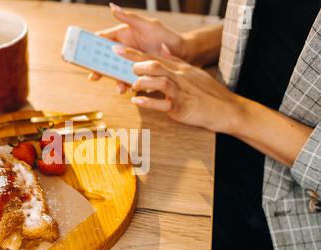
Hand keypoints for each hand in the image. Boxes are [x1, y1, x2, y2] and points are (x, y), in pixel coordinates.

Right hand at [89, 3, 186, 93]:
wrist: (182, 53)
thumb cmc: (166, 36)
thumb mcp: (147, 25)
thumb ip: (128, 18)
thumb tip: (112, 7)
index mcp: (123, 36)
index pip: (103, 40)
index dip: (92, 47)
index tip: (83, 54)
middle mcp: (124, 49)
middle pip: (105, 59)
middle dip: (98, 69)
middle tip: (94, 77)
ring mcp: (130, 62)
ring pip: (115, 72)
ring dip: (114, 80)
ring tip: (119, 88)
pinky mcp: (137, 72)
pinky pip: (128, 79)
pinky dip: (127, 85)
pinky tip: (129, 89)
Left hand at [117, 47, 240, 133]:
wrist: (226, 109)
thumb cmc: (207, 92)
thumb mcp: (192, 72)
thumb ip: (175, 60)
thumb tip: (162, 47)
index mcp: (179, 68)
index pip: (154, 57)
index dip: (133, 53)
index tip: (116, 49)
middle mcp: (179, 76)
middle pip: (154, 64)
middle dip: (134, 62)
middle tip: (119, 64)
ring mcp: (180, 91)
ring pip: (160, 80)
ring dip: (142, 81)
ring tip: (132, 84)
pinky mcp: (182, 107)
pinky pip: (163, 103)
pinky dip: (149, 102)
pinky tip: (137, 102)